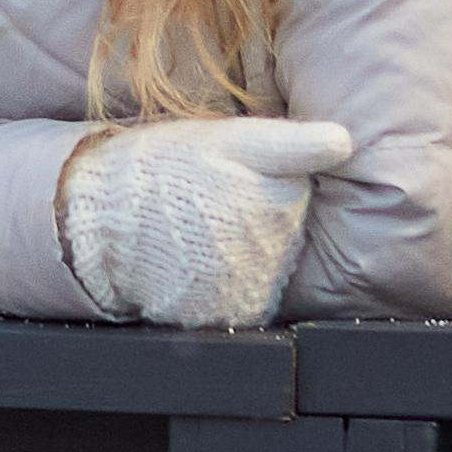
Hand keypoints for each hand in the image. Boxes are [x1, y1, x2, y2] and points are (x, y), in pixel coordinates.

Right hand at [56, 112, 353, 328]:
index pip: (298, 187)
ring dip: (243, 249)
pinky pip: (246, 297)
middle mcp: (275, 243)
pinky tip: (197, 261)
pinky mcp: (231, 313)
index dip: (268, 176)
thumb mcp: (229, 138)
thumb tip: (346, 141)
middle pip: (286, 226)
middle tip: (209, 200)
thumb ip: (293, 142)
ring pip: (268, 262)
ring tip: (198, 230)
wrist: (105, 218)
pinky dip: (227, 284)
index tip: (236, 173)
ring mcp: (254, 282)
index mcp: (280, 192)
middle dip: (255, 213)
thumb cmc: (165, 169)